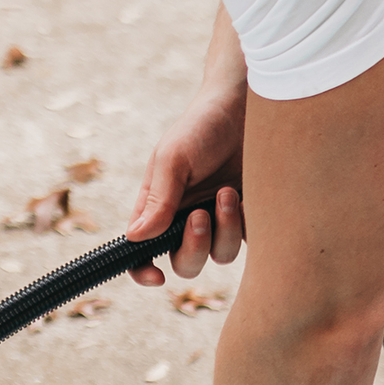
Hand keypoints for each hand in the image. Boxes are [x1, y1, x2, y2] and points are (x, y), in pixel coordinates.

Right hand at [126, 118, 246, 287]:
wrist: (246, 108)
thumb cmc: (201, 127)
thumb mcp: (173, 158)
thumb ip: (158, 199)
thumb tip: (135, 238)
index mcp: (157, 208)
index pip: (142, 251)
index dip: (144, 271)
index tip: (157, 276)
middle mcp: (185, 220)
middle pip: (186, 263)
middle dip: (194, 247)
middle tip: (200, 215)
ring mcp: (218, 221)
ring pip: (220, 255)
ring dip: (224, 230)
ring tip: (228, 193)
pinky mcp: (248, 217)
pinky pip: (247, 241)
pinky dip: (246, 224)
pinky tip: (245, 196)